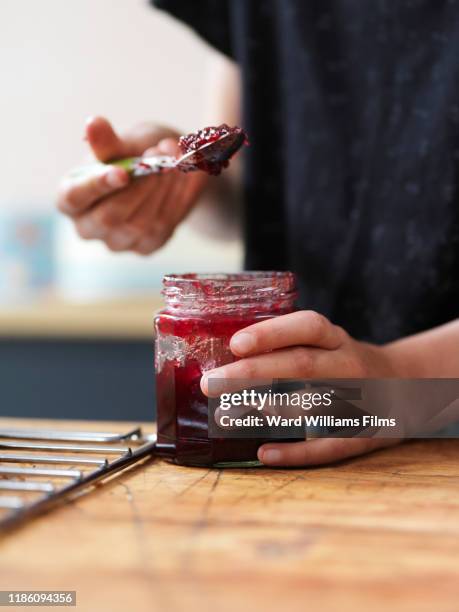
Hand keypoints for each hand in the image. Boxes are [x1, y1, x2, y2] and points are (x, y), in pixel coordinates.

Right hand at [57, 116, 206, 253]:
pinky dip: (177, 198)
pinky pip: (163, 226)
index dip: (97, 186)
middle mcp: (89, 227)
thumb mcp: (121, 143)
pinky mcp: (146, 246)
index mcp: (71, 198)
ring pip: (141, 223)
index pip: (74, 198)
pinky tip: (184, 176)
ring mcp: (118, 242)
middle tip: (160, 155)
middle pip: (110, 217)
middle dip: (139, 186)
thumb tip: (93, 124)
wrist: (166, 169)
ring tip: (175, 159)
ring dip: (162, 189)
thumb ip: (107, 142)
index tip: (122, 172)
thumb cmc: (132, 154)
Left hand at [200, 310, 398, 466]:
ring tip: (228, 416)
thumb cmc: (345, 363)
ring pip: (314, 406)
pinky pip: (329, 445)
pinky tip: (264, 452)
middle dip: (253, 373)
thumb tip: (226, 356)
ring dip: (269, 411)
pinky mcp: (364, 433)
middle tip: (211, 384)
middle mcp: (350, 365)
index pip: (308, 327)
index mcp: (337, 340)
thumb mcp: (328, 343)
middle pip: (302, 366)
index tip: (235, 344)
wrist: (407, 386)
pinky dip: (295, 451)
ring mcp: (360, 400)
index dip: (272, 333)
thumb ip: (289, 346)